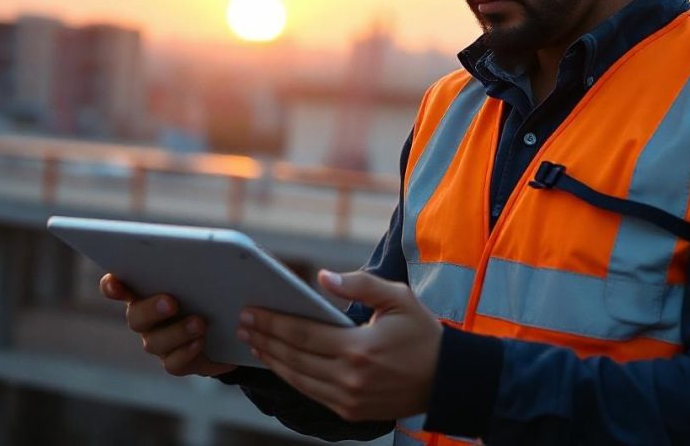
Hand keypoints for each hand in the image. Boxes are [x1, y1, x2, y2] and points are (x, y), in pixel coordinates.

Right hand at [100, 273, 235, 377]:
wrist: (235, 329)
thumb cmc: (217, 292)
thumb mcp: (212, 275)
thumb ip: (202, 262)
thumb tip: (211, 246)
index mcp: (148, 291)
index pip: (119, 287)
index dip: (112, 285)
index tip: (114, 280)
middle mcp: (147, 318)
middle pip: (136, 316)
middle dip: (151, 308)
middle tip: (171, 301)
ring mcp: (159, 342)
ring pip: (154, 342)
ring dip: (177, 331)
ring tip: (200, 322)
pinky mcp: (177, 362)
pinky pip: (173, 363)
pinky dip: (186, 352)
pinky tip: (200, 342)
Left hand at [238, 270, 441, 421]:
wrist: (447, 379)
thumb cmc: (422, 333)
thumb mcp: (398, 298)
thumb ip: (359, 284)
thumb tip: (322, 278)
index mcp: (359, 348)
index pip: (303, 334)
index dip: (272, 322)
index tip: (251, 311)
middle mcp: (350, 378)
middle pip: (293, 357)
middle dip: (264, 338)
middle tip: (242, 323)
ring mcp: (349, 399)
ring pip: (297, 379)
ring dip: (272, 359)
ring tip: (253, 341)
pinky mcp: (351, 411)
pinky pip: (310, 393)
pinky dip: (290, 377)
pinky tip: (279, 362)